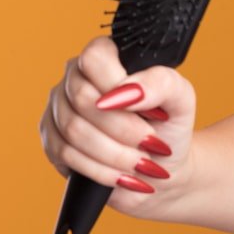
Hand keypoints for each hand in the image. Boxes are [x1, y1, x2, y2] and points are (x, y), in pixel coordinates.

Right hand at [38, 36, 196, 217]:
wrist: (162, 167)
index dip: (119, 86)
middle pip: (84, 98)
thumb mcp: (181, 99)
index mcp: (107, 57)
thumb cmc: (170, 126)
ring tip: (144, 163)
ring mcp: (59, 110)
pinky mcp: (52, 142)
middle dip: (125, 129)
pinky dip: (102, 170)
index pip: (95, 58)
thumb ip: (161, 83)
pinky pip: (66, 155)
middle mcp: (75, 78)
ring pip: (74, 130)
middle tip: (153, 144)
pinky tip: (124, 176)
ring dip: (117, 154)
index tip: (152, 112)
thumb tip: (124, 91)